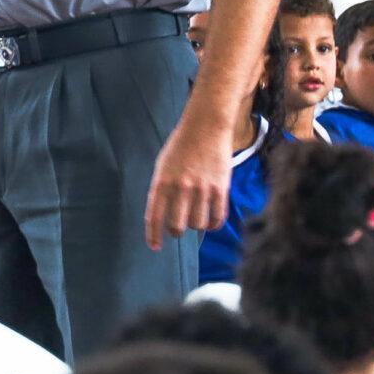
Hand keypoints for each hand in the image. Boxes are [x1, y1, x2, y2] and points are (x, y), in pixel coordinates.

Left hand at [144, 113, 232, 251]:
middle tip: (178, 228)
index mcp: (162, 181)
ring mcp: (202, 189)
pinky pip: (217, 218)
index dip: (154, 235)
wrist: (206, 126)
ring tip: (196, 217)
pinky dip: (213, 224)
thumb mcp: (163, 164)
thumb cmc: (182, 145)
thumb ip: (161, 188)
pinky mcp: (220, 188)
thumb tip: (162, 214)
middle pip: (177, 227)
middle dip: (176, 231)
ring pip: (198, 225)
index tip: (155, 246)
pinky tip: (210, 220)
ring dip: (196, 225)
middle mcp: (181, 188)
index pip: (154, 216)